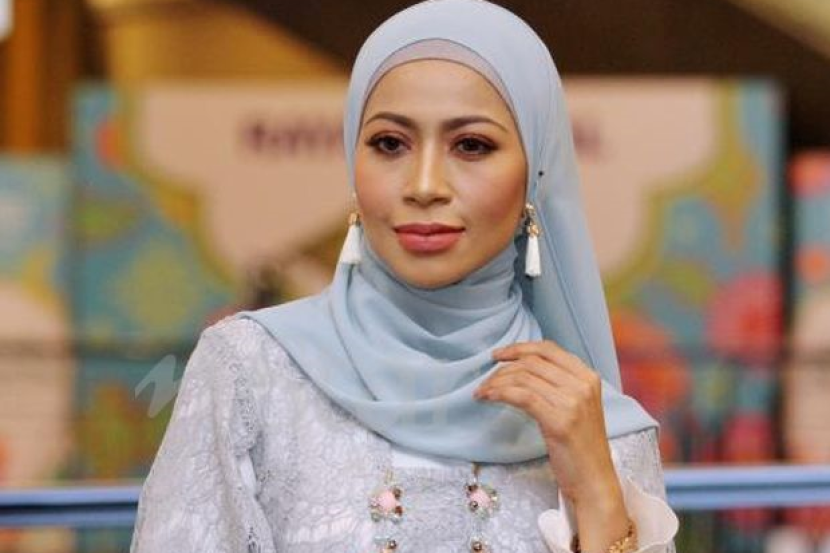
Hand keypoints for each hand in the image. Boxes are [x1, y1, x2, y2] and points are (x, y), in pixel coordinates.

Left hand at [474, 340, 629, 551]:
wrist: (594, 480)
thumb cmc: (580, 446)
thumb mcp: (576, 406)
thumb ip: (560, 384)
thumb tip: (523, 366)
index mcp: (588, 377)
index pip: (548, 349)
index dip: (520, 348)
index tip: (499, 355)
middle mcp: (582, 385)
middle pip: (532, 362)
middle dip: (503, 368)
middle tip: (485, 379)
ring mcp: (573, 402)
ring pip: (524, 378)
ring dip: (496, 382)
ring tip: (482, 391)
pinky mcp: (559, 421)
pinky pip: (522, 396)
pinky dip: (499, 393)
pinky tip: (487, 397)